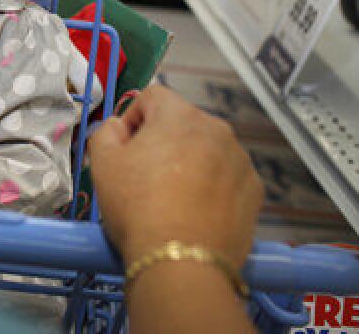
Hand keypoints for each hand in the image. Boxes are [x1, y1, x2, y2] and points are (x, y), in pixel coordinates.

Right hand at [87, 86, 261, 268]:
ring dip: (191, 163)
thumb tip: (118, 128)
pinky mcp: (255, 190)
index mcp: (179, 115)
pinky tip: (195, 212)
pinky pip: (228, 177)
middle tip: (145, 177)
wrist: (181, 262)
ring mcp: (240, 160)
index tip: (126, 148)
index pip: (153, 96)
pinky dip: (213, 187)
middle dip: (164, 142)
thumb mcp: (102, 164)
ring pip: (208, 151)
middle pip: (183, 124)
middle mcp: (216, 129)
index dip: (134, 118)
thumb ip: (106, 131)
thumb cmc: (138, 207)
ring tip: (172, 199)